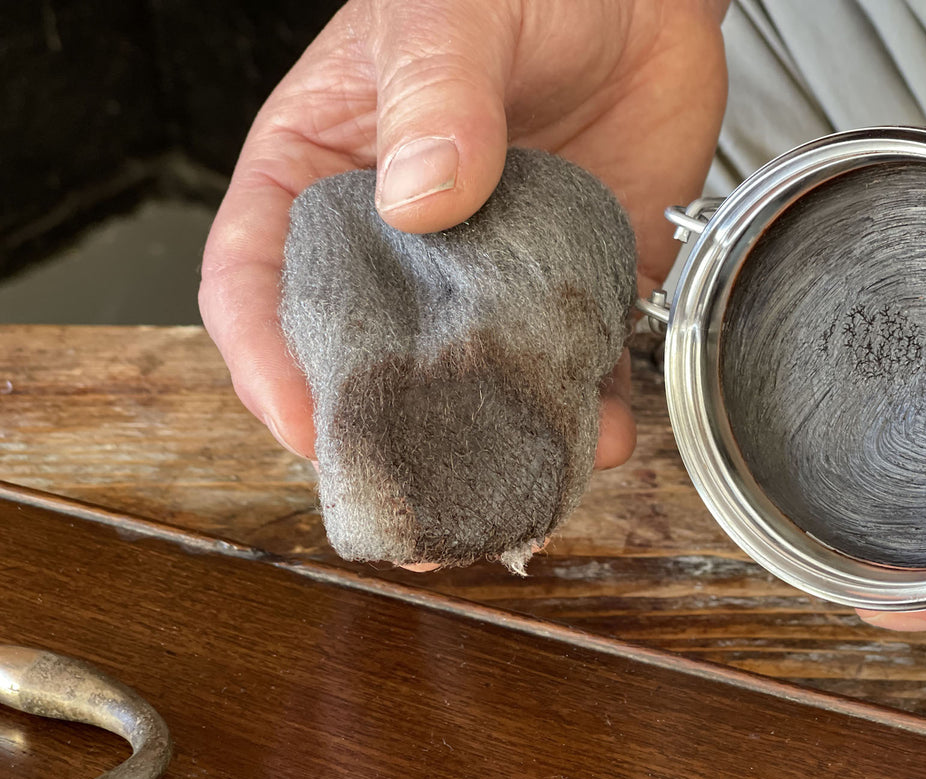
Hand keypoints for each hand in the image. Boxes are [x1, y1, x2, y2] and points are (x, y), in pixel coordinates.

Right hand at [199, 0, 727, 467]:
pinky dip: (583, 414)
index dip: (268, 362)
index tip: (307, 424)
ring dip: (484, 450)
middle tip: (403, 510)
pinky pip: (570, 368)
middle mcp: (401, 244)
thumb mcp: (454, 13)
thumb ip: (432, 97)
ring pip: (469, 385)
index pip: (260, 283)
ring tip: (501, 506)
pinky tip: (593, 440)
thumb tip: (418, 198)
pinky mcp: (572, 286)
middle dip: (380, 442)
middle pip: (365, 361)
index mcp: (323, 176)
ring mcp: (489, 275)